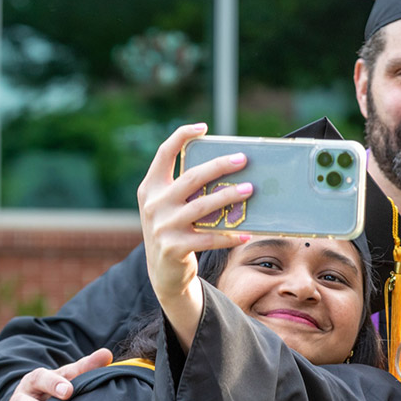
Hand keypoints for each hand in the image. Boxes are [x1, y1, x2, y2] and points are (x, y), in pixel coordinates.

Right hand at [137, 123, 252, 348]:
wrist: (163, 273)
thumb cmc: (175, 231)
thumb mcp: (169, 207)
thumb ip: (185, 189)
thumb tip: (225, 170)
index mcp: (150, 188)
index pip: (163, 154)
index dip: (182, 137)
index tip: (203, 127)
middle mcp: (154, 204)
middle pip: (191, 178)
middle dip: (219, 166)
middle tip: (243, 160)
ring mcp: (163, 226)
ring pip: (202, 206)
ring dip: (229, 197)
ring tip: (250, 190)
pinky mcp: (174, 247)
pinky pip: (209, 238)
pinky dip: (230, 236)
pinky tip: (246, 233)